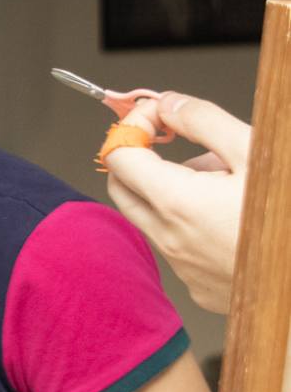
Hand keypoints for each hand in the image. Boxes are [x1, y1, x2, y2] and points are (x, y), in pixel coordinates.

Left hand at [105, 91, 249, 313]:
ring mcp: (185, 269)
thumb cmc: (290, 220)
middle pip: (123, 189)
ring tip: (230, 183)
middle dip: (138, 158)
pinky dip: (194, 224)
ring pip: (155, 218)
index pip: (117, 155)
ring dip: (174, 192)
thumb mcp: (257, 152)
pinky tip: (236, 218)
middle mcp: (171, 240)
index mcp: (177, 203)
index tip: (155, 115)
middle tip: (176, 141)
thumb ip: (205, 121)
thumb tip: (169, 104)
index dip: (132, 127)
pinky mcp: (203, 287)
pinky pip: (181, 247)